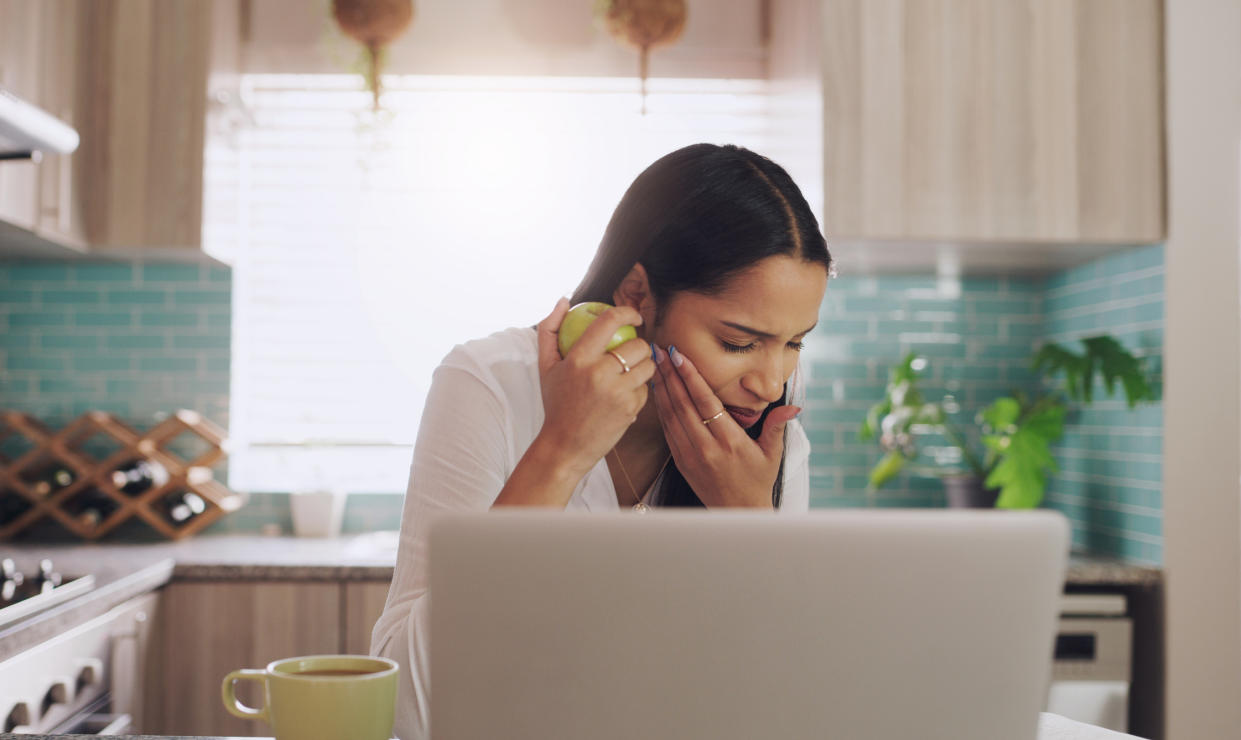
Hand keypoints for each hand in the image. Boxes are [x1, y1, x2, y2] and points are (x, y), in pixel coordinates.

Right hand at [535, 298, 655, 475]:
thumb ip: (550, 330)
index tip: (633, 315)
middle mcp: (599, 374)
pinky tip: (624, 395)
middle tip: (631, 350)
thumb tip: (564, 300)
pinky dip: (638, 389)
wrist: (564, 446)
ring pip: (647, 365)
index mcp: (578, 359)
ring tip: (629, 372)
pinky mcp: (630, 409)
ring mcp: (617, 393)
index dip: (627, 311)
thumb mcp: (546, 367)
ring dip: (642, 365)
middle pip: (637, 344)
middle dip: (639, 344)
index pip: (609, 321)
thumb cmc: (556, 403)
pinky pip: (645, 388)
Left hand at [650, 345, 799, 507]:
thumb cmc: (757, 480)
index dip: (691, 377)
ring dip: (662, 388)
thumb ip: (778, 426)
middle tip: (660, 350)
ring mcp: (690, 455)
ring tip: (655, 364)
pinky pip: (667, 429)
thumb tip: (794, 407)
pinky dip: (661, 408)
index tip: (679, 356)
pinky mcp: (680, 461)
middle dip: (671, 375)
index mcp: (730, 442)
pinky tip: (658, 390)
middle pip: (683, 404)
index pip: (706, 402)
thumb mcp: (772, 453)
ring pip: (671, 415)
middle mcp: (706, 447)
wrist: (738, 513)